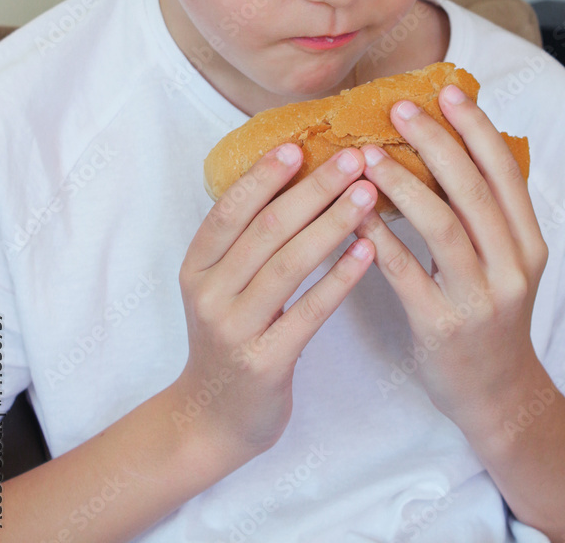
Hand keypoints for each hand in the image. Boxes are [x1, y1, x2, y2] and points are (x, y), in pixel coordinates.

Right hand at [176, 143, 375, 459]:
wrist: (212, 419)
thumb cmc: (230, 337)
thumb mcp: (220, 286)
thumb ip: (247, 240)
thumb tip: (293, 177)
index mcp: (196, 266)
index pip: (229, 209)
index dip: (263, 175)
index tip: (299, 145)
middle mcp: (209, 293)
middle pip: (266, 228)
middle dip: (313, 189)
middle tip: (353, 159)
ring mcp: (234, 329)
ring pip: (289, 264)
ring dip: (332, 223)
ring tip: (368, 194)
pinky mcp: (264, 361)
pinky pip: (309, 312)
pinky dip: (339, 278)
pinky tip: (367, 251)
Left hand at [354, 84, 548, 435]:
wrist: (497, 395)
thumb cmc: (489, 315)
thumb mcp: (504, 262)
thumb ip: (482, 214)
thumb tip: (444, 146)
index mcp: (528, 243)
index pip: (505, 172)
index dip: (476, 128)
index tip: (448, 91)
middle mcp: (511, 267)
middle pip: (473, 190)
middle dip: (436, 142)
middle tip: (399, 108)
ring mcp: (479, 298)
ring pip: (441, 225)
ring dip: (401, 183)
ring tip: (366, 154)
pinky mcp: (442, 326)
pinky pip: (404, 271)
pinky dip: (378, 235)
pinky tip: (353, 209)